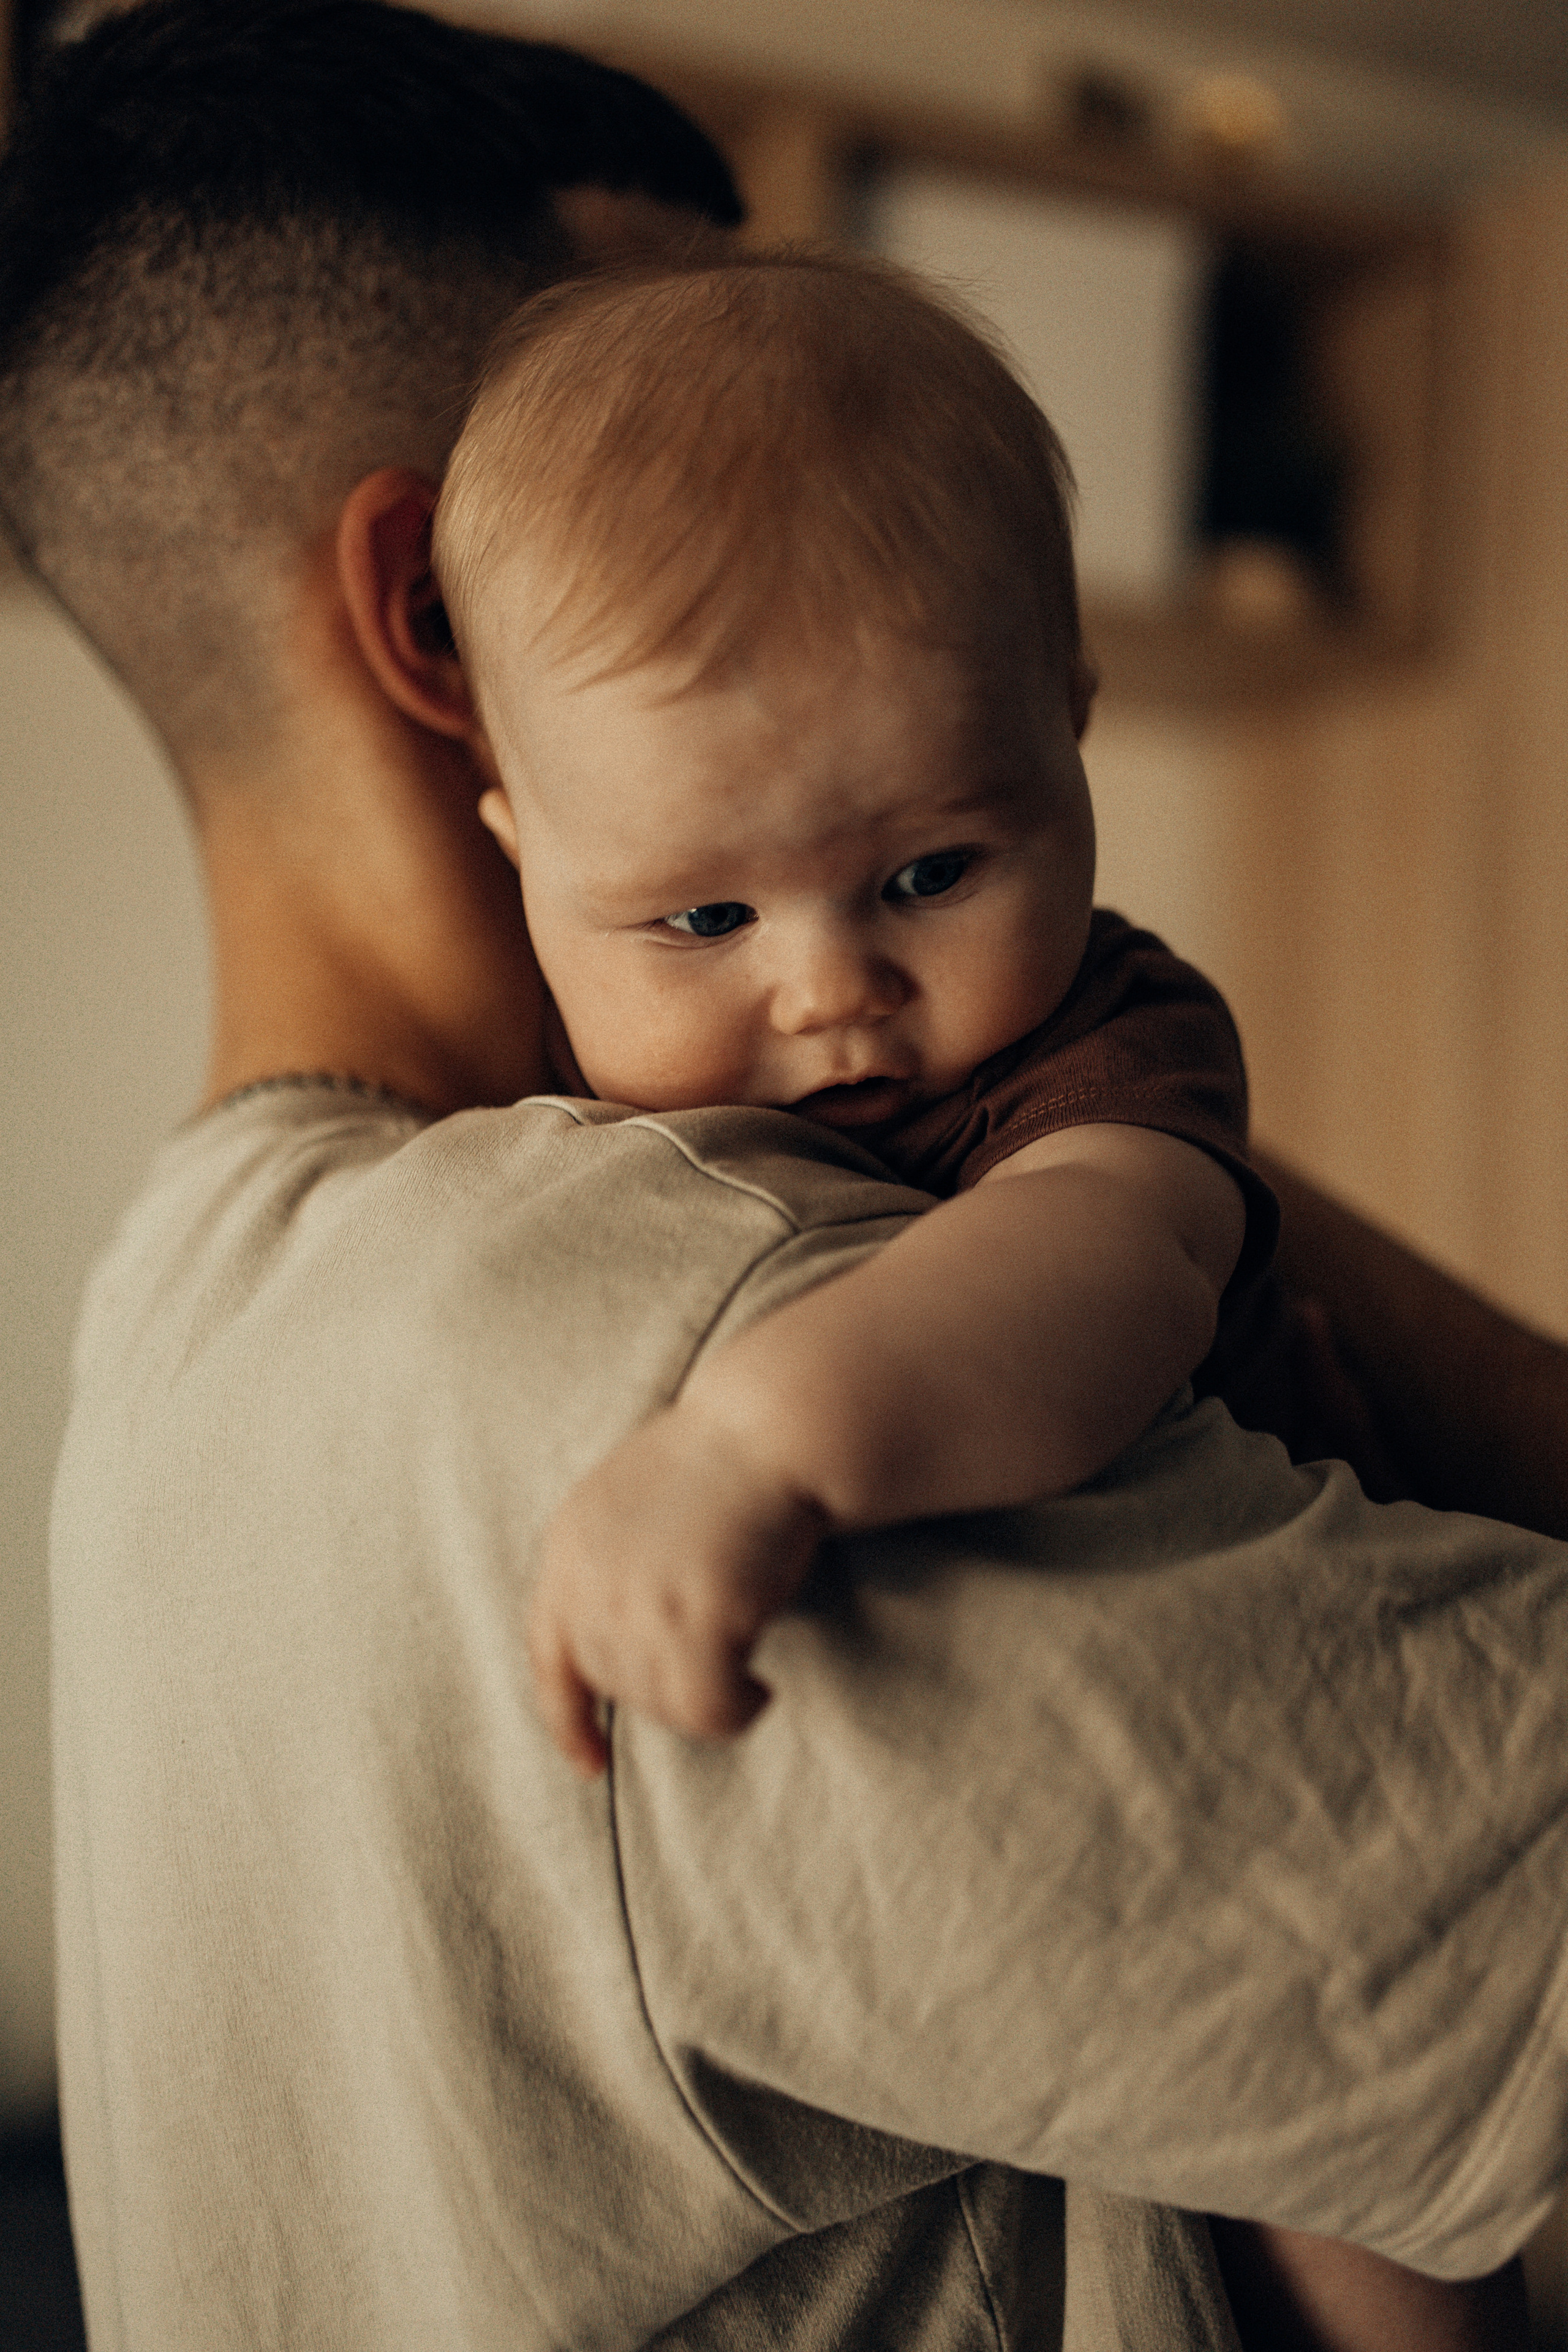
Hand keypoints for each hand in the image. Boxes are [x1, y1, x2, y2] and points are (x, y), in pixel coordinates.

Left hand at [528, 1405, 827, 1775]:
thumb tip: (627, 1652)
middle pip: (615, 1686)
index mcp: (569, 1546)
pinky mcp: (695, 1614)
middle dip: (665, 1694)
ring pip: (661, 1704)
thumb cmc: (722, 1466)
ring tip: (744, 1678)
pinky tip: (758, 1693)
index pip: (549, 1655)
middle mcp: (591, 1577)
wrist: (773, 1430)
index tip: (591, 1764)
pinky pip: (706, 1708)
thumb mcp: (633, 1510)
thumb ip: (611, 1572)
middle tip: (719, 1671)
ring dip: (704, 1703)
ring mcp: (641, 1598)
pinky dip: (734, 1712)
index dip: (567, 1720)